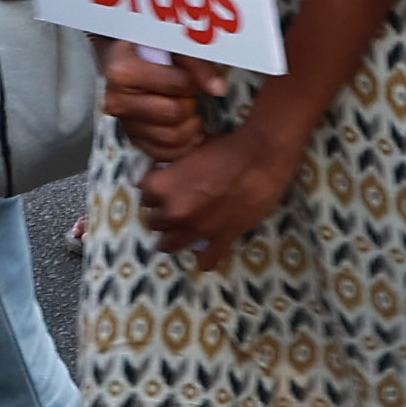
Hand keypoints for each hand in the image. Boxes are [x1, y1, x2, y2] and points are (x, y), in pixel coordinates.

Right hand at [101, 42, 217, 160]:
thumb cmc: (150, 48)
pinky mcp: (133, 140)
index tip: (187, 75)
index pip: (178, 84)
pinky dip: (183, 145)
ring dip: (190, 124)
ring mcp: (124, 124)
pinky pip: (165, 155)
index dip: (192, 80)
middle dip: (191, 102)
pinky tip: (185, 127)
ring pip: (174, 137)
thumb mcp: (171, 44)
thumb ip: (196, 64)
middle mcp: (118, 101)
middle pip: (175, 113)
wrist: (125, 58)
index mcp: (123, 72)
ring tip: (187, 108)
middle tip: (189, 93)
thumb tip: (218, 89)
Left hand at [135, 110, 299, 268]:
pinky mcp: (221, 239)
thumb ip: (174, 167)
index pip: (143, 192)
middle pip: (153, 221)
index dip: (154, 188)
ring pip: (169, 245)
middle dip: (161, 215)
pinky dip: (205, 259)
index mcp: (163, 186)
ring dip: (173, 239)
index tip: (164, 185)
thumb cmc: (226, 146)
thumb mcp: (191, 149)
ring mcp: (196, 229)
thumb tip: (162, 172)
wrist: (261, 158)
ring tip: (180, 234)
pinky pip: (206, 259)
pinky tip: (205, 255)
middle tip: (173, 208)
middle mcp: (173, 212)